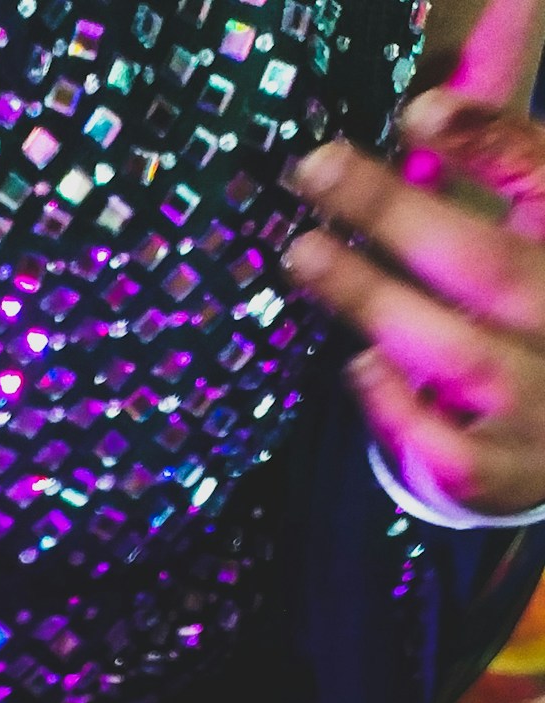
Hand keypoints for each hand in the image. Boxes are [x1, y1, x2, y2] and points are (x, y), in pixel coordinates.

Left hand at [285, 73, 544, 520]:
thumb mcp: (529, 240)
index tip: (414, 109)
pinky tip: (360, 366)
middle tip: (315, 170)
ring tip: (304, 256)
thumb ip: (495, 177)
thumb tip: (425, 108)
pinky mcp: (506, 472)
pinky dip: (401, 411)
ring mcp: (542, 404)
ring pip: (460, 354)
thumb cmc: (530, 321)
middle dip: (396, 213)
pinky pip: (452, 452)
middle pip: (487, 264)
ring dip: (375, 301)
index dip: (488, 141)